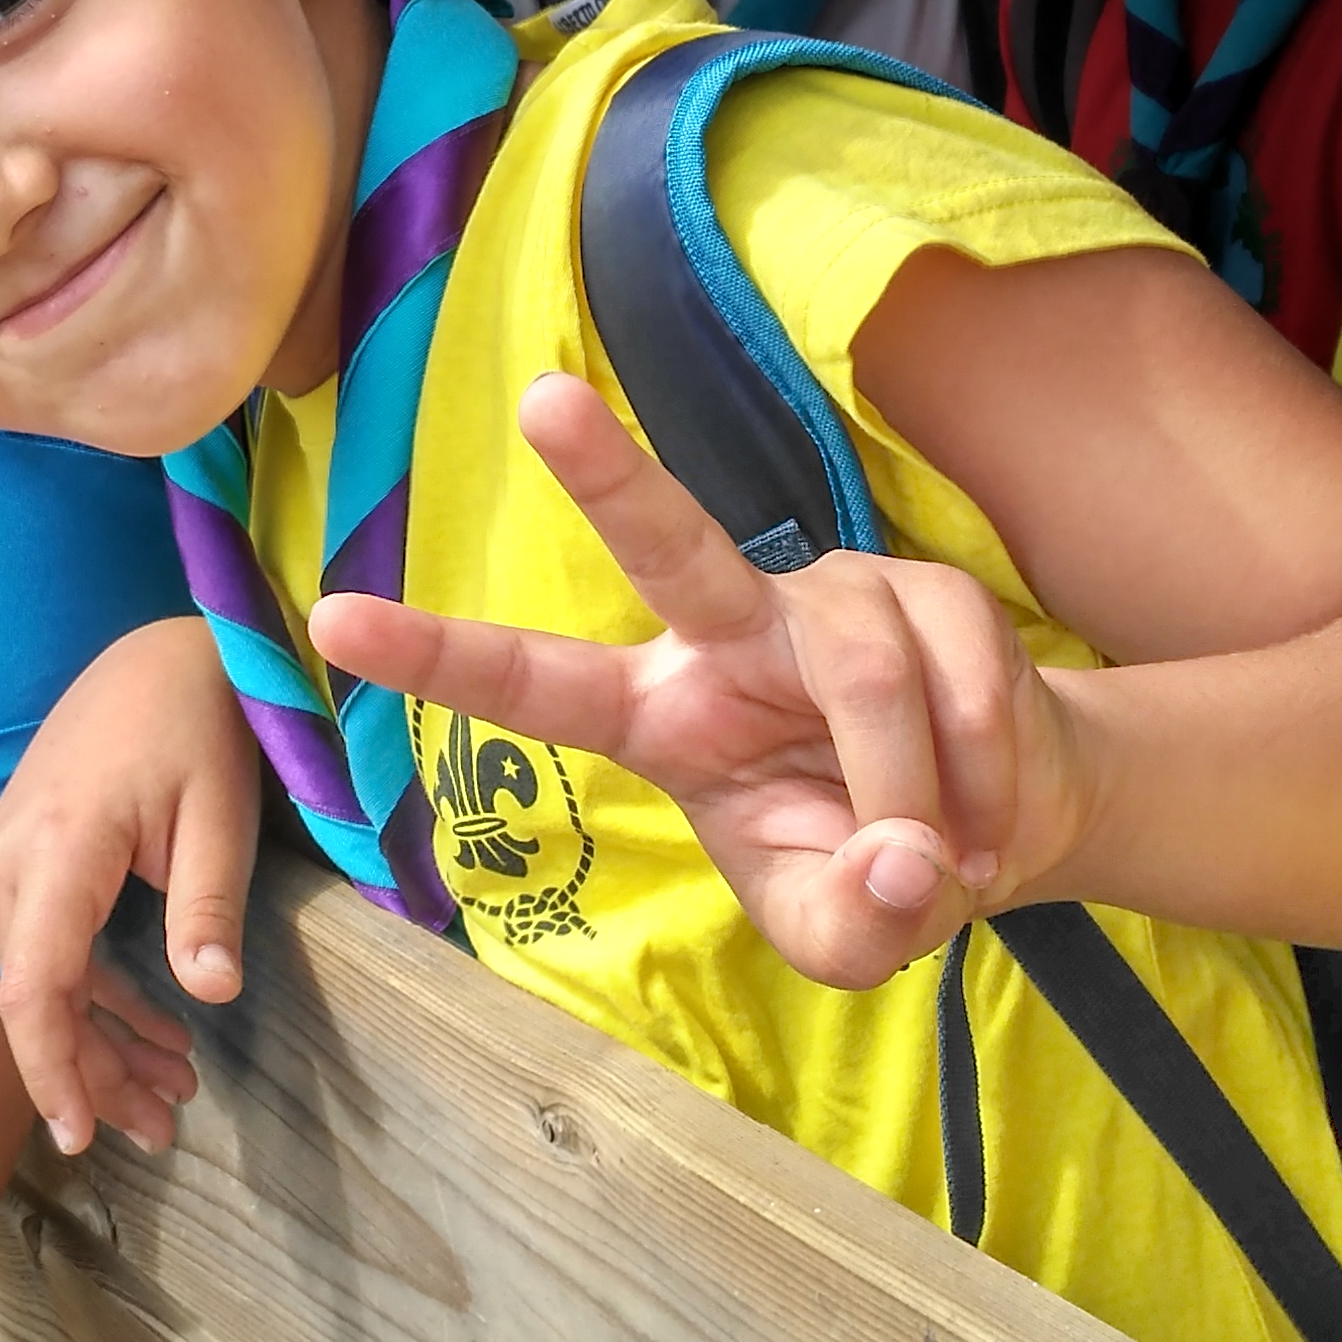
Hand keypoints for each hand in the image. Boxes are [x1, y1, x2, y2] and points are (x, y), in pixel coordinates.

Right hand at [0, 616, 248, 1154]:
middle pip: (36, 996)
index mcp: (57, 851)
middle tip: (162, 1132)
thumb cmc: (200, 725)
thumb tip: (211, 994)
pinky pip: (51, 945)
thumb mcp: (220, 817)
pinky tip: (155, 1034)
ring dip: (99, 1041)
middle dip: (93, 1073)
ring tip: (168, 1101)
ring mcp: (10, 857)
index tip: (80, 1137)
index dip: (53, 1071)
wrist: (165, 654)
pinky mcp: (26, 856)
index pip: (34, 988)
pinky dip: (96, 996)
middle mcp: (11, 860)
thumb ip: (207, 908)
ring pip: (41, 978)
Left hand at [310, 372, 1093, 988]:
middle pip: (664, 544)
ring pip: (863, 676)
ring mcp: (831, 598)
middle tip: (539, 402)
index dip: (439, 655)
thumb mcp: (845, 939)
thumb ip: (854, 923)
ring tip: (944, 860)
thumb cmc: (881, 871)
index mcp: (660, 715)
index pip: (535, 684)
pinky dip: (983, 772)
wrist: (1011, 822)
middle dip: (607, 475)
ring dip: (912, 790)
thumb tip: (902, 860)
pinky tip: (989, 813)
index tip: (331, 619)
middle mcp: (729, 632)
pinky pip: (959, 680)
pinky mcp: (931, 590)